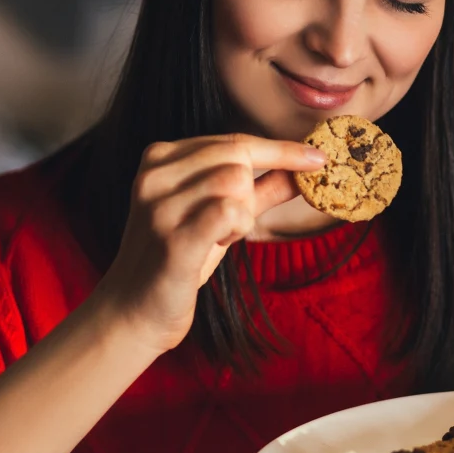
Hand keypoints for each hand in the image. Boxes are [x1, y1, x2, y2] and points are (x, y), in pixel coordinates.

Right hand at [96, 133, 325, 352]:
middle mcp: (155, 174)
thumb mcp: (221, 214)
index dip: (281, 149)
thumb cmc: (180, 259)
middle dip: (250, 192)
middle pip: (238, 157)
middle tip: (228, 225)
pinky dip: (238, 227)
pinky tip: (218, 244)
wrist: (134, 311)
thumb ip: (261, 189)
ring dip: (243, 214)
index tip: (319, 156)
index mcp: (161, 158)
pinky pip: (230, 211)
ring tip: (217, 237)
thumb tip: (306, 169)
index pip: (234, 141)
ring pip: (236, 182)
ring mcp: (160, 205)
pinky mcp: (172, 238)